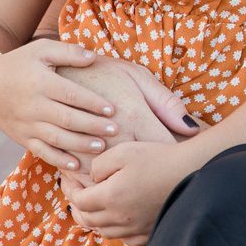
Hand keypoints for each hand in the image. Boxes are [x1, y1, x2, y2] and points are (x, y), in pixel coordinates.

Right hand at [0, 40, 118, 172]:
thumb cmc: (20, 63)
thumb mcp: (41, 49)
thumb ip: (68, 52)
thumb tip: (94, 57)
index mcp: (41, 84)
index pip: (71, 95)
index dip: (93, 103)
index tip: (113, 109)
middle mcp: (33, 106)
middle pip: (67, 119)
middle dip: (92, 126)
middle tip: (115, 130)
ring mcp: (27, 125)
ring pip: (56, 138)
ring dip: (79, 145)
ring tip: (102, 147)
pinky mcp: (22, 138)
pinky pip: (41, 151)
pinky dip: (58, 160)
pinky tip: (76, 166)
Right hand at [52, 56, 199, 181]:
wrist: (52, 66)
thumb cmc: (101, 71)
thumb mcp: (138, 77)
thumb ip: (166, 103)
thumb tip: (193, 129)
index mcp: (133, 115)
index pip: (163, 148)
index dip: (174, 157)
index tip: (180, 161)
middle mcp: (108, 133)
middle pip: (135, 167)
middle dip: (146, 173)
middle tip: (156, 175)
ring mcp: (79, 143)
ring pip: (102, 176)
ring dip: (112, 179)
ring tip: (123, 177)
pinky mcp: (54, 148)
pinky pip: (70, 173)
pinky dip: (81, 179)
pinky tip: (92, 176)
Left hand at [65, 140, 195, 245]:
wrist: (193, 170)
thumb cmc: (159, 158)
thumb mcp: (124, 151)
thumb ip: (99, 165)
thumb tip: (92, 178)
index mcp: (110, 197)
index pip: (79, 201)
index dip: (72, 191)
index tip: (72, 181)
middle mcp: (120, 218)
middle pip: (88, 220)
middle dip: (79, 207)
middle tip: (78, 194)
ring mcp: (135, 228)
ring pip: (104, 231)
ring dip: (95, 219)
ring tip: (96, 206)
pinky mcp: (149, 231)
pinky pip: (124, 238)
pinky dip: (116, 229)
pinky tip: (119, 218)